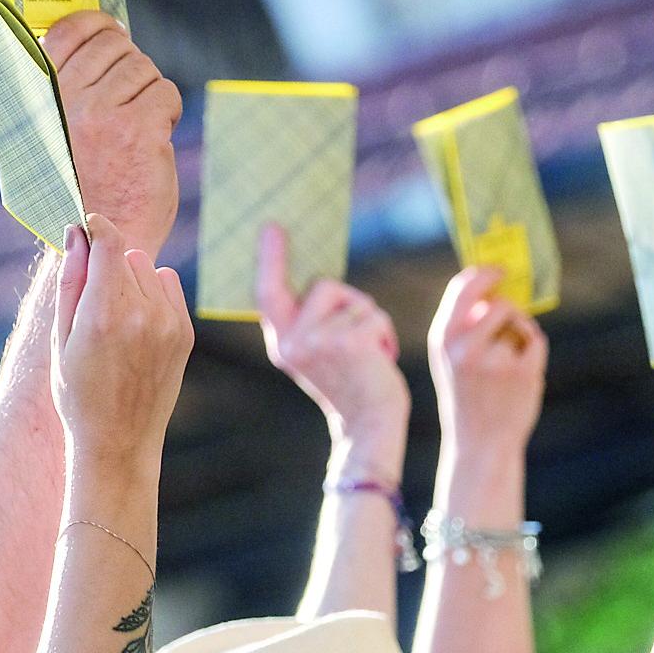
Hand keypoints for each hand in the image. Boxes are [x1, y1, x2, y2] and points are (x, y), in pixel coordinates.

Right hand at [45, 12, 182, 256]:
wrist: (98, 239)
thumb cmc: (80, 186)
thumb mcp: (54, 134)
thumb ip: (64, 92)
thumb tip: (103, 38)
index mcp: (42, 97)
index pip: (68, 31)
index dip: (96, 24)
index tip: (111, 31)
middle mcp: (69, 101)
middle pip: (116, 45)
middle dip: (130, 65)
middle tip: (130, 98)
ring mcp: (104, 115)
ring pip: (144, 69)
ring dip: (150, 93)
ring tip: (138, 126)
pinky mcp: (139, 131)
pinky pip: (165, 94)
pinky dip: (168, 112)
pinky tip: (155, 137)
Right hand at [52, 213, 192, 466]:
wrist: (118, 441)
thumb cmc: (77, 393)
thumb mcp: (59, 340)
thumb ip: (69, 283)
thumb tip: (76, 233)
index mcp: (103, 315)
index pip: (109, 241)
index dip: (96, 226)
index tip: (85, 225)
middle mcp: (141, 314)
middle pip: (127, 254)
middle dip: (108, 265)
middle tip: (93, 303)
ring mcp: (168, 323)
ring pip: (149, 268)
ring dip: (132, 280)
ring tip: (116, 319)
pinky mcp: (185, 333)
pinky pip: (169, 286)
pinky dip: (154, 294)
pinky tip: (137, 325)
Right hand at [256, 224, 407, 465]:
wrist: (368, 426)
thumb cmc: (351, 386)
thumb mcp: (317, 356)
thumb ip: (309, 324)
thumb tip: (318, 282)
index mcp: (282, 344)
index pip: (269, 294)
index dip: (271, 259)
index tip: (273, 227)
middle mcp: (293, 343)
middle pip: (324, 286)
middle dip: (350, 302)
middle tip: (359, 337)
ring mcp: (318, 342)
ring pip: (354, 300)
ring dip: (370, 321)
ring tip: (369, 354)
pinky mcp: (347, 342)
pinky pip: (373, 314)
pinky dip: (385, 333)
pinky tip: (380, 360)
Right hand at [428, 268, 546, 465]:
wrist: (479, 444)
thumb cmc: (467, 397)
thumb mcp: (449, 360)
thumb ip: (463, 327)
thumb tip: (491, 291)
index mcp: (443, 340)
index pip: (462, 289)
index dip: (482, 274)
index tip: (497, 269)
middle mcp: (465, 347)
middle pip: (498, 302)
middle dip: (508, 300)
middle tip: (515, 300)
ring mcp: (495, 359)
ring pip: (519, 321)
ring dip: (519, 330)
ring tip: (509, 358)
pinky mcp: (522, 371)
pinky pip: (534, 339)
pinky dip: (532, 349)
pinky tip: (521, 371)